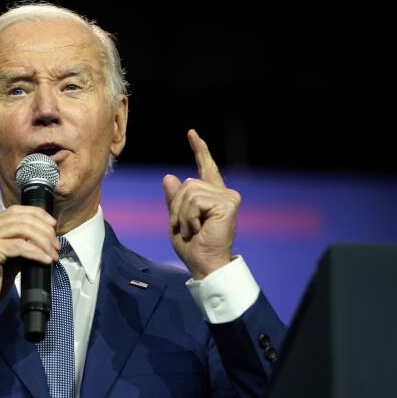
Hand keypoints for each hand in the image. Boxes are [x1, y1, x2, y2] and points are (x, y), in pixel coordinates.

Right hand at [0, 205, 59, 317]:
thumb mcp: (6, 257)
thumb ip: (19, 244)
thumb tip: (42, 240)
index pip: (16, 210)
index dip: (37, 214)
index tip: (52, 225)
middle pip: (23, 219)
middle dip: (44, 231)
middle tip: (56, 245)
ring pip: (23, 230)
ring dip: (43, 242)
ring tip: (53, 254)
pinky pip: (20, 247)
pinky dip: (36, 252)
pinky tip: (45, 260)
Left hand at [162, 129, 240, 279]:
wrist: (204, 264)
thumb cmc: (192, 247)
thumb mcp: (177, 220)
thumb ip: (174, 199)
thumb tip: (169, 176)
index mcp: (212, 196)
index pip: (206, 167)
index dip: (199, 149)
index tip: (192, 134)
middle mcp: (223, 193)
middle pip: (188, 184)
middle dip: (177, 207)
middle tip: (185, 228)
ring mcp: (227, 197)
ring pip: (189, 191)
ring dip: (182, 214)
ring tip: (191, 230)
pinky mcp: (227, 203)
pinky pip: (195, 201)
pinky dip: (188, 217)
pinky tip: (197, 229)